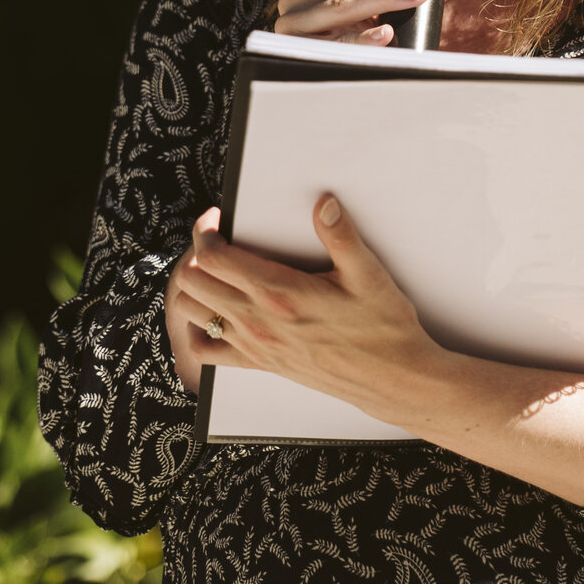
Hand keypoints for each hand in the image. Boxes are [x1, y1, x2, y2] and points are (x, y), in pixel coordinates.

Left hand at [172, 194, 436, 420]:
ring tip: (211, 269)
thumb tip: (324, 204)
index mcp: (279, 293)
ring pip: (191, 312)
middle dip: (195, 252)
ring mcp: (254, 345)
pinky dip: (197, 330)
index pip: (213, 257)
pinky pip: (206, 351)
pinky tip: (212, 314)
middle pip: (192, 281)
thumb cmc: (382, 329)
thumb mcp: (369, 275)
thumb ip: (342, 236)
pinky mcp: (259, 364)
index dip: (205, 230)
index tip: (216, 217)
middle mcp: (258, 321)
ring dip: (192, 287)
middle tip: (215, 238)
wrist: (391, 379)